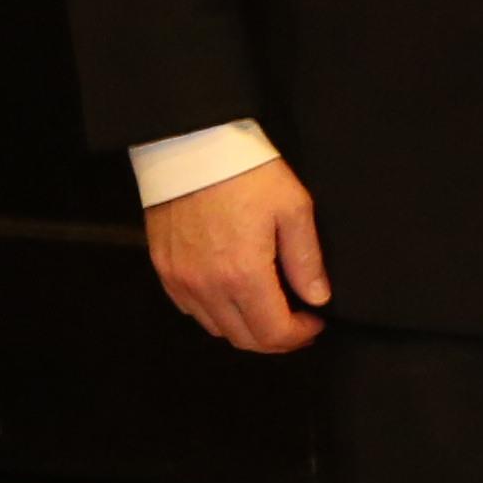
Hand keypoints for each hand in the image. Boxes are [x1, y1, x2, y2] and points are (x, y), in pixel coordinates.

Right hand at [148, 158, 329, 352]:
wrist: (191, 143)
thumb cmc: (245, 170)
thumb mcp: (292, 208)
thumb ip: (306, 259)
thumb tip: (317, 297)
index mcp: (243, 274)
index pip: (274, 333)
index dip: (300, 336)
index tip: (315, 322)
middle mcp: (207, 285)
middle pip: (245, 339)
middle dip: (277, 338)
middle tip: (297, 323)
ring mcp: (180, 279)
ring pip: (217, 329)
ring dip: (246, 327)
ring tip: (268, 308)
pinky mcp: (164, 268)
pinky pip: (191, 309)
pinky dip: (216, 312)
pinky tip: (234, 294)